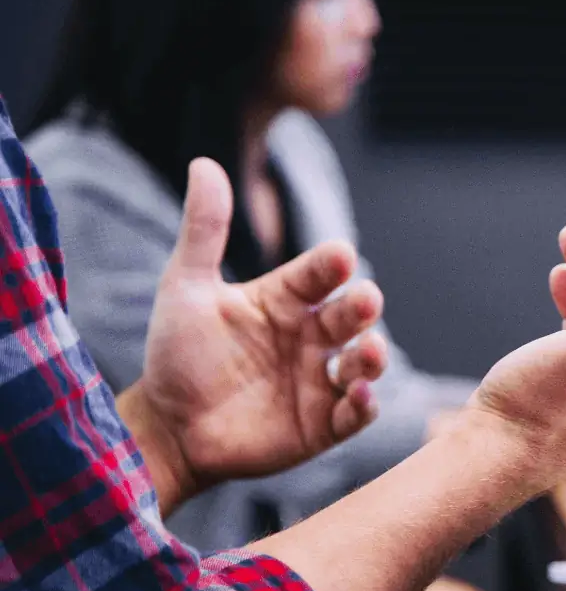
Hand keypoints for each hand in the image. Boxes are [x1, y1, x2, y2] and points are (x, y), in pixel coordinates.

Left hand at [120, 159, 388, 510]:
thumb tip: (204, 163)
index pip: (318, 274)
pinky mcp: (323, 425)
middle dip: (362, 307)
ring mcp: (320, 381)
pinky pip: (355, 414)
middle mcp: (310, 337)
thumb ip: (203, 230)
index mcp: (285, 300)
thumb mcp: (185, 288)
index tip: (339, 255)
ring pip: (363, 362)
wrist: (167, 427)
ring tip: (369, 352)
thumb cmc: (177, 355)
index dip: (331, 265)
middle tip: (365, 300)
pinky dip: (365, 405)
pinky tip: (360, 396)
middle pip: (350, 316)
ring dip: (373, 356)